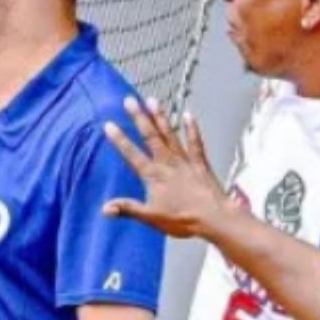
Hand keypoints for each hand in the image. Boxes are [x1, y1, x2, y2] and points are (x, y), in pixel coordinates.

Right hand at [101, 96, 232, 238]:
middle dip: (139, 117)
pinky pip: (195, 142)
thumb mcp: (151, 217)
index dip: (119, 140)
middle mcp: (167, 163)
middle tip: (129, 100)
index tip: (109, 124)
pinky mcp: (200, 163)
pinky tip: (188, 115)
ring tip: (152, 100)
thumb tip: (104, 209)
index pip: (132, 154)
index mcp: (153, 176)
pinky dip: (191, 128)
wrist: (215, 217)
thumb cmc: (183, 219)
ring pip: (170, 134)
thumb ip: (127, 209)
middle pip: (150, 136)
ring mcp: (185, 160)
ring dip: (160, 117)